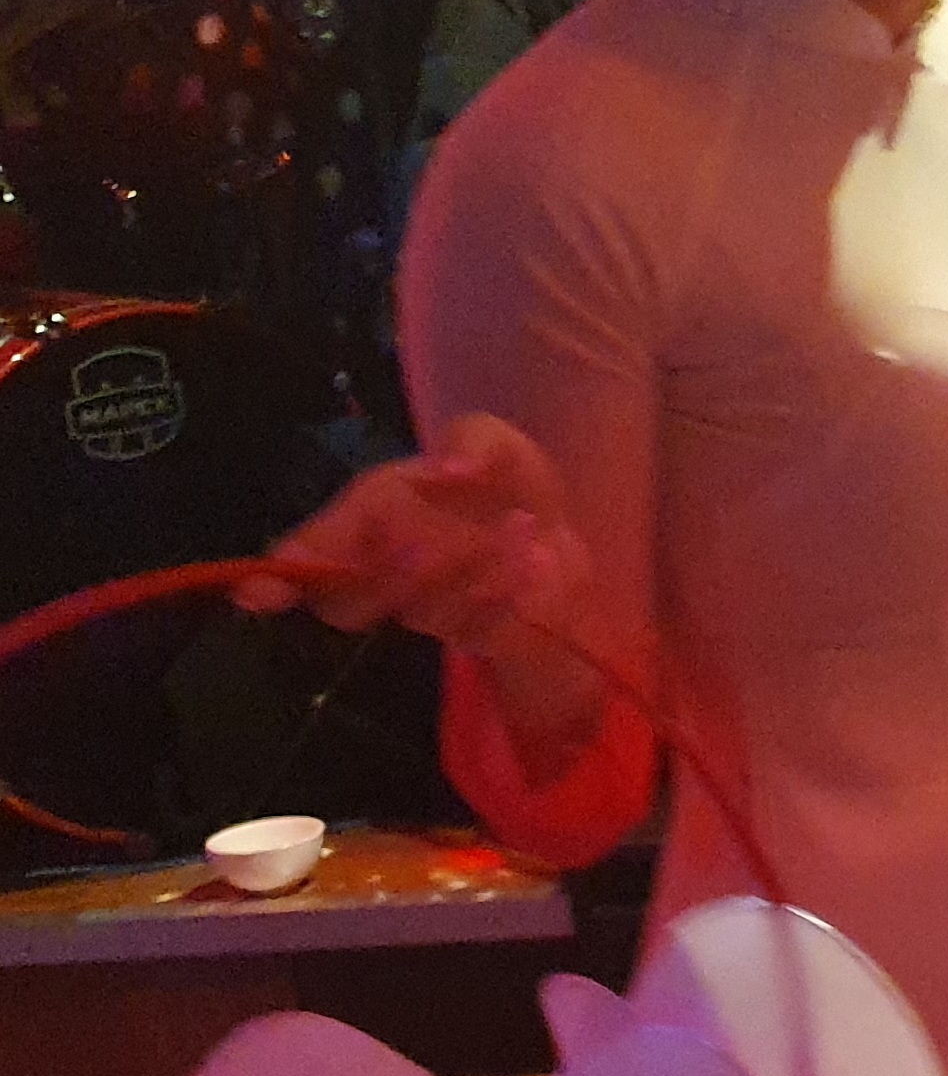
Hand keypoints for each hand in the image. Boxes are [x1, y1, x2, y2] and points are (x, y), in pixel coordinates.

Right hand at [236, 412, 596, 652]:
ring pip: (423, 612)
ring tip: (523, 528)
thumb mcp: (497, 444)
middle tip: (458, 532)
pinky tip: (539, 562)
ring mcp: (428, 612)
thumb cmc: (506, 489)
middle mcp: (385, 573)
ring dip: (475, 568)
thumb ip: (475, 439)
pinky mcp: (476, 637)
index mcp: (373, 517)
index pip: (312, 555)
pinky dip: (509, 593)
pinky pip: (478, 629)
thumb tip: (449, 469)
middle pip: (353, 596)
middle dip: (402, 565)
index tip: (258, 593)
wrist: (560, 543)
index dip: (284, 574)